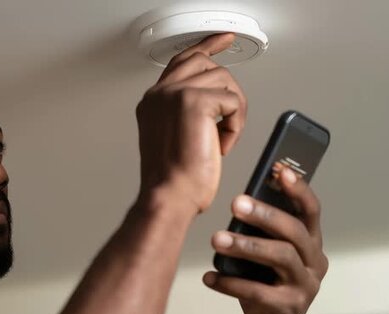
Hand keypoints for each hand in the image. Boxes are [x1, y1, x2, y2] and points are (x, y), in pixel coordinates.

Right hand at [135, 33, 246, 212]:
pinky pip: (232, 100)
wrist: (170, 197)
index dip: (207, 47)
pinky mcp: (194, 102)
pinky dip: (235, 125)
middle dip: (227, 86)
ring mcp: (175, 94)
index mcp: (153, 101)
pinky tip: (222, 144)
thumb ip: (186, 112)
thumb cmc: (174, 180)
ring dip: (233, 111)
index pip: (182, 60)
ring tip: (222, 139)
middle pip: (205, 63)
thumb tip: (215, 102)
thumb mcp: (177, 138)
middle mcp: (160, 93)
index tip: (224, 40)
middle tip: (234, 110)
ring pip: (224, 80)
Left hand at [203, 167, 328, 313]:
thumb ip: (264, 232)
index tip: (280, 170)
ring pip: (279, 258)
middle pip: (294, 232)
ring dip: (245, 246)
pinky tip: (210, 277)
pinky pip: (258, 292)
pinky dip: (230, 283)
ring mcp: (304, 287)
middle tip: (236, 203)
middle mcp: (314, 263)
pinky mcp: (288, 309)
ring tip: (216, 240)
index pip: (311, 211)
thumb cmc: (267, 283)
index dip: (298, 190)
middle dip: (265, 215)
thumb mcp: (269, 254)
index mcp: (312, 244)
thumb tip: (242, 203)